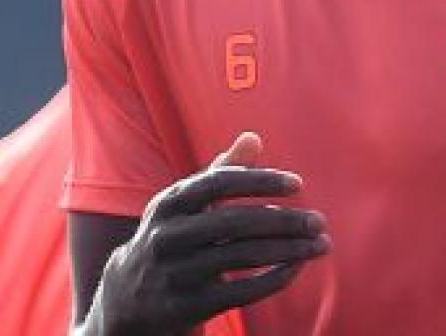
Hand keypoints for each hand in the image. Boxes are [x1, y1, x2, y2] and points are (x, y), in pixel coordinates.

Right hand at [94, 133, 329, 334]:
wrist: (126, 303)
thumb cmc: (171, 240)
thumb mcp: (184, 206)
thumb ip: (219, 172)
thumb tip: (253, 137)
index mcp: (168, 203)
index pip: (218, 183)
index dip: (260, 181)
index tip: (297, 184)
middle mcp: (167, 236)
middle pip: (235, 223)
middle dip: (284, 221)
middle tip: (319, 221)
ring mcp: (175, 274)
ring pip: (243, 257)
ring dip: (289, 250)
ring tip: (320, 245)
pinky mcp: (186, 307)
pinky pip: (241, 291)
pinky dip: (274, 278)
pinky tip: (296, 268)